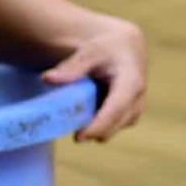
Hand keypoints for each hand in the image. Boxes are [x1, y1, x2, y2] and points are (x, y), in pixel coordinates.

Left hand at [42, 15, 147, 140]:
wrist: (126, 48)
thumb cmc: (107, 48)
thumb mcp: (89, 53)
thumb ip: (71, 68)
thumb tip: (47, 78)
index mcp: (131, 81)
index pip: (116, 109)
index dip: (98, 126)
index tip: (79, 137)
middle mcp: (138, 98)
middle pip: (116, 124)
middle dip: (94, 131)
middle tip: (71, 131)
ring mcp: (137, 108)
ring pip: (115, 128)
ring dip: (96, 127)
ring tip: (78, 116)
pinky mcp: (133, 114)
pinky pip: (114, 126)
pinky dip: (99, 124)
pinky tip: (87, 112)